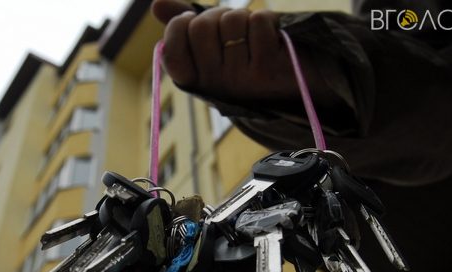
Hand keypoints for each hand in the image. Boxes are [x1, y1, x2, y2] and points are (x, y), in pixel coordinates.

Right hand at [151, 0, 297, 107]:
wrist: (294, 82)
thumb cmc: (247, 59)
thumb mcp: (212, 46)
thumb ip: (184, 27)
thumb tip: (156, 4)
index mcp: (196, 79)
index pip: (171, 45)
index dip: (180, 25)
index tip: (191, 22)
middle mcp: (214, 84)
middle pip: (201, 26)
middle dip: (218, 16)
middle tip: (232, 31)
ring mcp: (239, 79)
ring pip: (232, 20)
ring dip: (245, 18)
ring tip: (254, 38)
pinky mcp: (266, 70)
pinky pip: (258, 21)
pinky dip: (268, 20)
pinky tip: (273, 40)